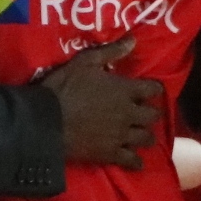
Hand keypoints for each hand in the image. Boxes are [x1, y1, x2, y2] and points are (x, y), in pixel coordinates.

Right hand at [38, 35, 154, 167]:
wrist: (46, 121)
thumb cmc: (64, 88)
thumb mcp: (84, 62)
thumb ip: (111, 52)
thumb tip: (133, 39)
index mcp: (125, 90)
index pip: (153, 89)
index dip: (153, 88)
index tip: (149, 89)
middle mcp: (129, 114)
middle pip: (153, 116)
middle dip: (150, 113)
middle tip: (142, 112)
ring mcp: (121, 136)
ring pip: (147, 139)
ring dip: (145, 135)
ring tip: (138, 135)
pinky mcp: (111, 154)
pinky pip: (132, 161)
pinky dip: (136, 161)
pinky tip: (135, 161)